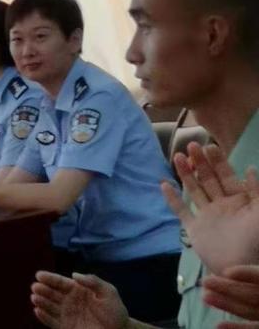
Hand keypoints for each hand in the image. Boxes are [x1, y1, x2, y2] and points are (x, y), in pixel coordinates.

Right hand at [31, 271, 128, 328]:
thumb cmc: (115, 311)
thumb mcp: (108, 292)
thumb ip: (92, 281)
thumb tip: (74, 275)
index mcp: (78, 289)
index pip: (60, 282)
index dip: (49, 278)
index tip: (39, 275)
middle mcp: (70, 301)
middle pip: (52, 293)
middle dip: (43, 289)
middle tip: (35, 287)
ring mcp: (68, 315)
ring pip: (50, 307)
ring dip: (41, 302)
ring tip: (34, 298)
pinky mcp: (67, 328)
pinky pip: (52, 322)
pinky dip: (44, 317)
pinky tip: (37, 311)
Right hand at [161, 142, 258, 273]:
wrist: (243, 268)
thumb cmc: (257, 240)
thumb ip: (256, 191)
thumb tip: (249, 168)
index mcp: (238, 201)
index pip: (226, 176)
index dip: (218, 161)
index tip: (210, 146)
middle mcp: (221, 205)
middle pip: (208, 179)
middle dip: (201, 162)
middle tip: (192, 145)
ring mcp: (206, 217)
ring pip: (194, 190)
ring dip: (186, 174)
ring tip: (178, 156)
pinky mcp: (195, 230)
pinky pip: (181, 211)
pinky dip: (172, 198)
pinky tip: (163, 184)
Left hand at [201, 265, 258, 325]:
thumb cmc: (257, 282)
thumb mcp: (256, 265)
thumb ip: (252, 271)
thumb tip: (230, 266)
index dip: (247, 274)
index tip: (227, 271)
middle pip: (251, 295)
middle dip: (227, 289)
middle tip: (204, 281)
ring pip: (249, 310)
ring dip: (226, 304)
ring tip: (205, 297)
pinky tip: (218, 325)